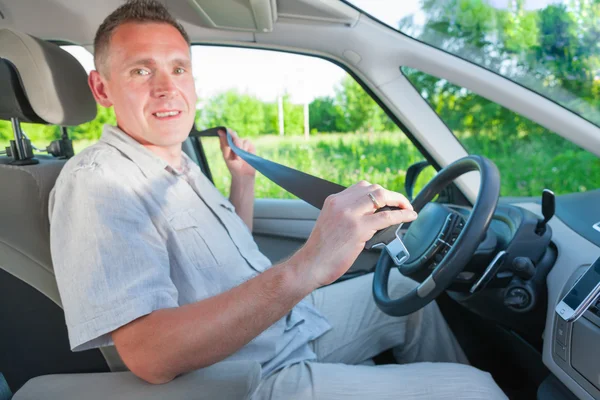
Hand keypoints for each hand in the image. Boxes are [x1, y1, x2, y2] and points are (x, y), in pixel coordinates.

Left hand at [217, 128, 255, 178]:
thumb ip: (224, 143)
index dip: (225, 132)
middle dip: (233, 140)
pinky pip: (247, 142)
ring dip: (239, 147)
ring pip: (239, 139)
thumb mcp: (226, 155)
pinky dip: (245, 148)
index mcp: (226, 144)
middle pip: (232, 134)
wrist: (244, 174)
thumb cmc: (233, 166)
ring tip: (238, 157)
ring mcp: (242, 143)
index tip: (225, 131)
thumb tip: (220, 131)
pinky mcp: (249, 145)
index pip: (224, 134)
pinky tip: (244, 154)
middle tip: (234, 147)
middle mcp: (234, 142)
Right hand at [294, 181, 417, 287]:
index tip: (387, 199)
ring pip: (381, 197)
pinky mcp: (358, 228)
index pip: (361, 187)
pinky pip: (386, 217)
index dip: (378, 192)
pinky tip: (410, 216)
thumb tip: (371, 216)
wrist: (310, 265)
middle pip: (373, 189)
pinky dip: (402, 214)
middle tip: (401, 204)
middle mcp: (341, 203)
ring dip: (399, 201)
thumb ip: (347, 215)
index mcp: (334, 200)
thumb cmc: (321, 251)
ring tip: (407, 208)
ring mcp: (350, 215)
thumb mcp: (331, 223)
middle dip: (391, 195)